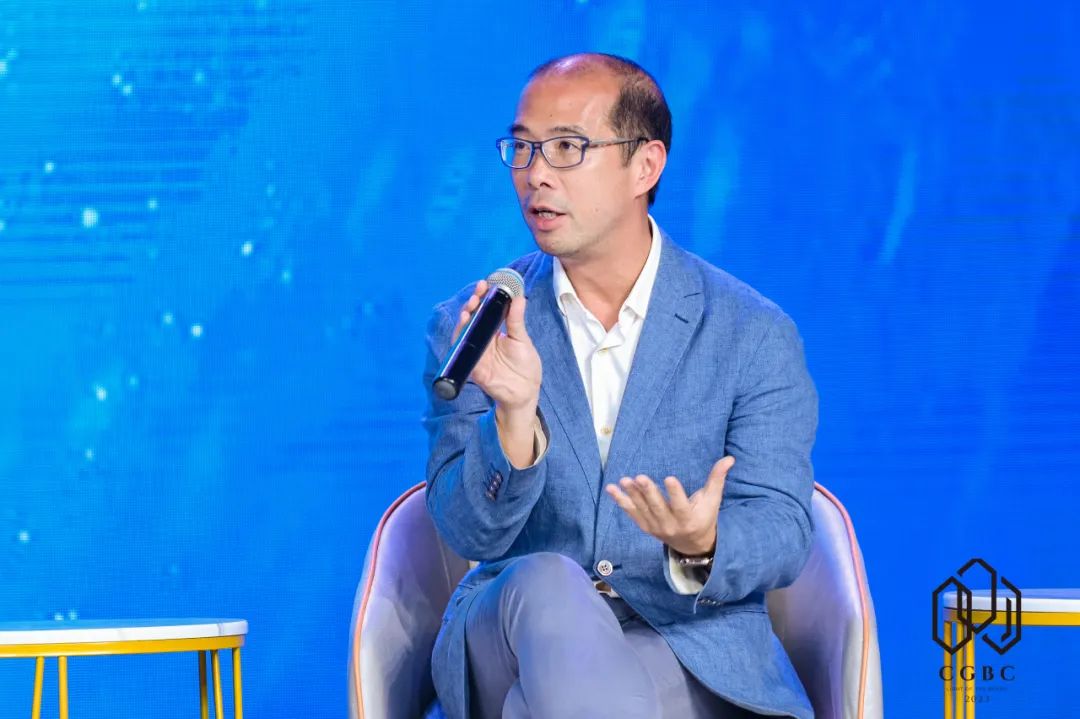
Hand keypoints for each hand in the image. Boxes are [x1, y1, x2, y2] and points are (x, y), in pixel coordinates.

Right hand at [452, 279, 541, 414]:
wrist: (524, 393)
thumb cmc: (525, 366)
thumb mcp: (522, 340)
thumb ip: (517, 320)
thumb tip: (519, 297)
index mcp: (496, 330)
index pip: (487, 309)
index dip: (484, 296)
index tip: (487, 284)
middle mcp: (483, 338)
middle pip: (473, 316)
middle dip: (473, 302)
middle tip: (479, 291)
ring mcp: (476, 350)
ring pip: (464, 330)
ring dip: (465, 317)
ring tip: (471, 306)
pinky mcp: (472, 364)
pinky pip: (461, 350)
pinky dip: (460, 338)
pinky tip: (464, 325)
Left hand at [604, 456, 734, 556]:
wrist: (692, 545)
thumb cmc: (704, 516)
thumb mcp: (712, 500)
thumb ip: (717, 479)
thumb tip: (729, 458)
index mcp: (688, 519)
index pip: (681, 506)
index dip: (675, 493)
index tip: (669, 478)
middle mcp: (670, 525)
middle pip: (658, 508)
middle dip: (648, 492)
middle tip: (639, 477)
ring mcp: (656, 527)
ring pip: (642, 510)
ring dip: (632, 495)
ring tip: (624, 480)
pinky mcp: (645, 526)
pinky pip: (631, 513)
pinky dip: (621, 501)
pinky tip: (612, 489)